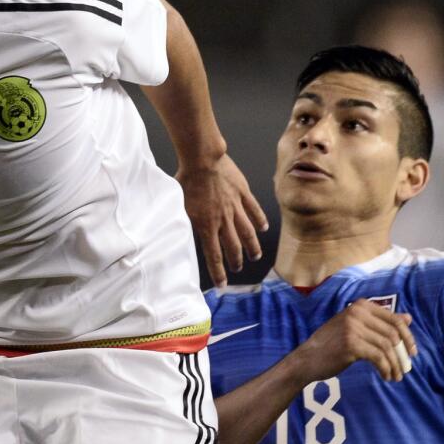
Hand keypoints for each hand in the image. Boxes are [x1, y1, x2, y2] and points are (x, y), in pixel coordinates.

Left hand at [177, 155, 268, 286]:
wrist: (202, 159)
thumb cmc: (186, 179)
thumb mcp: (179, 205)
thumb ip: (185, 221)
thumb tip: (181, 234)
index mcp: (206, 225)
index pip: (213, 255)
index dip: (218, 271)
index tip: (222, 283)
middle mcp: (223, 220)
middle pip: (232, 246)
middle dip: (235, 261)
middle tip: (237, 268)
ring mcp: (235, 206)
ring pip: (247, 232)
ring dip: (252, 246)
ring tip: (255, 256)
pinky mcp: (243, 193)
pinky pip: (254, 210)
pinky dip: (259, 220)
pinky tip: (263, 228)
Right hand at [296, 300, 417, 382]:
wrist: (307, 358)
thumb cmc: (333, 344)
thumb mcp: (357, 328)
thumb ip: (381, 322)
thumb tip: (408, 318)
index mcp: (360, 305)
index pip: (394, 319)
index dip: (407, 337)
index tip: (412, 353)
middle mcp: (357, 312)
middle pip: (393, 334)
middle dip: (403, 354)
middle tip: (405, 368)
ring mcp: (353, 327)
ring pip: (387, 347)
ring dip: (395, 365)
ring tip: (396, 376)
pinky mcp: (351, 344)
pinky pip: (378, 358)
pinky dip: (386, 369)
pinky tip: (386, 377)